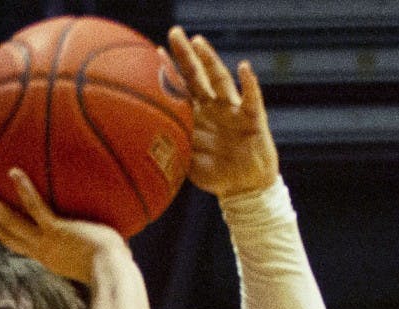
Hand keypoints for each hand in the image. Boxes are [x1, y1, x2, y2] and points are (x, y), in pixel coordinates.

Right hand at [0, 169, 127, 285]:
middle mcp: (42, 252)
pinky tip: (14, 172)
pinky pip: (35, 207)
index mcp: (48, 258)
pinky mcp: (56, 231)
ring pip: (11, 222)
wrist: (113, 274)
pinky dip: (24, 190)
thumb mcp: (99, 255)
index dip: (3, 231)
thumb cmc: (114, 267)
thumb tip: (115, 233)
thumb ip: (96, 243)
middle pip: (7, 234)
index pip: (19, 245)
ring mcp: (46, 242)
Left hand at [167, 25, 278, 199]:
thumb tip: (146, 147)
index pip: (181, 88)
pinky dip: (248, 83)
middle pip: (198, 74)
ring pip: (220, 79)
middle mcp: (214, 106)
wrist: (243, 187)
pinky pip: (251, 97)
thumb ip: (173, 149)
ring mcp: (232, 109)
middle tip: (173, 32)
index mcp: (198, 115)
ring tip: (199, 43)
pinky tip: (243, 68)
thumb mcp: (188, 163)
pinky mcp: (252, 117)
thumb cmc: (215, 174)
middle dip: (186, 54)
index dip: (169, 72)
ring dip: (210, 60)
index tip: (153, 53)